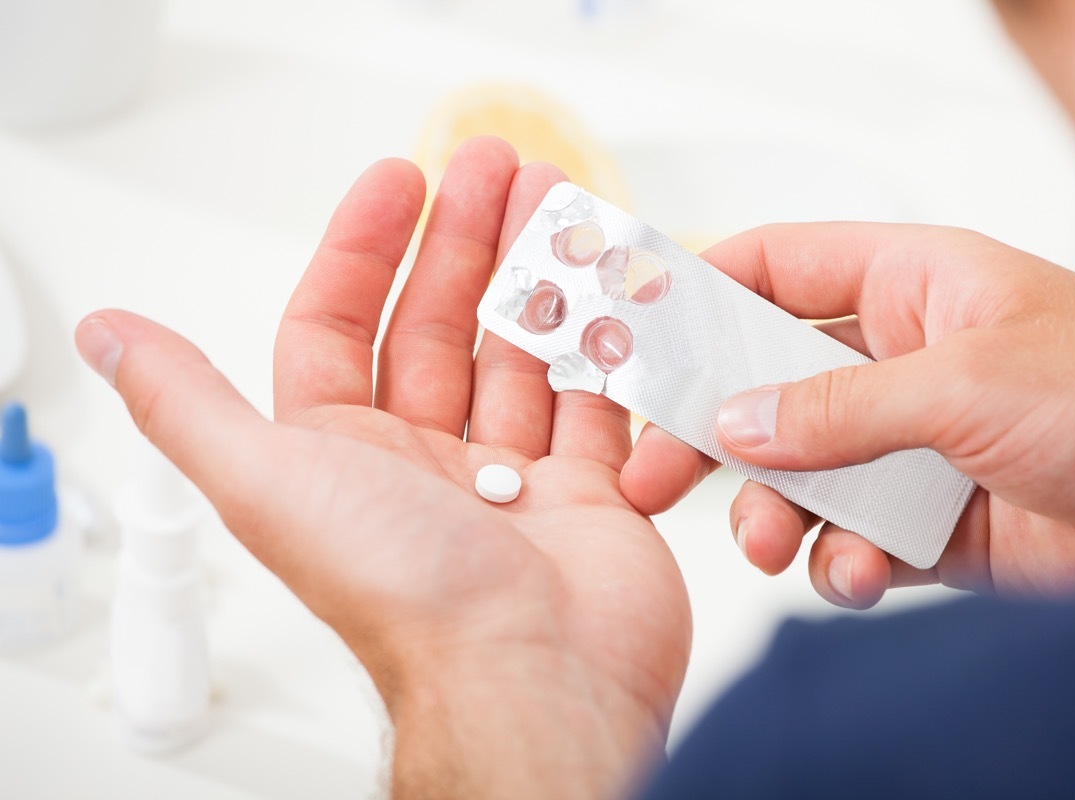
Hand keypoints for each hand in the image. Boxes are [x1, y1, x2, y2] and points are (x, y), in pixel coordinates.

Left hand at [76, 138, 689, 798]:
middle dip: (467, 241)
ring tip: (560, 205)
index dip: (364, 248)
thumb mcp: (270, 482)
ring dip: (537, 278)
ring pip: (519, 353)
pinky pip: (591, 400)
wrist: (536, 676)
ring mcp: (509, 478)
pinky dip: (601, 345)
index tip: (401, 180)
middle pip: (441, 327)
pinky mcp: (585, 494)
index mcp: (343, 457)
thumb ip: (189, 406)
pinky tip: (609, 291)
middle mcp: (422, 465)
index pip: (343, 327)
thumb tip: (111, 338)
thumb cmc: (405, 592)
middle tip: (497, 166)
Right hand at [622, 223, 1074, 608]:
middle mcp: (899, 360)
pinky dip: (836, 563)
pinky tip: (852, 575)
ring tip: (771, 542)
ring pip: (796, 471)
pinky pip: (846, 539)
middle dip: (709, 428)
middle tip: (654, 470)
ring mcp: (909, 443)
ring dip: (771, 510)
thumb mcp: (969, 384)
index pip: (777, 267)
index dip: (700, 291)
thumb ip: (839, 406)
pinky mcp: (925, 521)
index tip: (635, 335)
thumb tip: (735, 422)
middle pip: (764, 380)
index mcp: (910, 285)